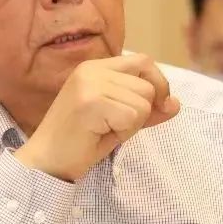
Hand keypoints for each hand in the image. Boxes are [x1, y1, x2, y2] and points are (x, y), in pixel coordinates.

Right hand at [14, 53, 180, 181]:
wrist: (47, 161)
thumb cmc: (81, 142)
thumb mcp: (119, 121)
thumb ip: (146, 109)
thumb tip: (175, 103)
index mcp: (95, 67)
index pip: (143, 61)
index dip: (158, 84)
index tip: (157, 106)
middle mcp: (91, 70)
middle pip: (147, 85)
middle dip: (141, 112)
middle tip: (113, 126)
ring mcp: (90, 84)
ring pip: (143, 102)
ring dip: (131, 124)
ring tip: (104, 130)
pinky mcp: (91, 102)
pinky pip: (133, 117)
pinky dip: (123, 132)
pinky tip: (100, 135)